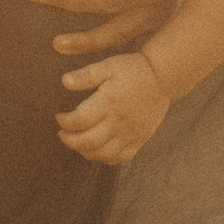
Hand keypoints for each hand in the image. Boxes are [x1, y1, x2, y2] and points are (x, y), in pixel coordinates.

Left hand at [56, 47, 171, 163]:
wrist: (164, 78)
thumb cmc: (133, 69)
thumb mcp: (108, 66)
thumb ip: (86, 75)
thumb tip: (64, 81)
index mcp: (108, 103)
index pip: (78, 121)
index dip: (64, 122)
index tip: (59, 116)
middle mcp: (118, 122)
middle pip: (87, 142)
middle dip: (69, 140)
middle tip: (62, 133)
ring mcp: (130, 134)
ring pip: (102, 154)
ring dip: (84, 151)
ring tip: (77, 141)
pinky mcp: (139, 140)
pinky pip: (120, 158)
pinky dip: (104, 158)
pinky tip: (97, 149)